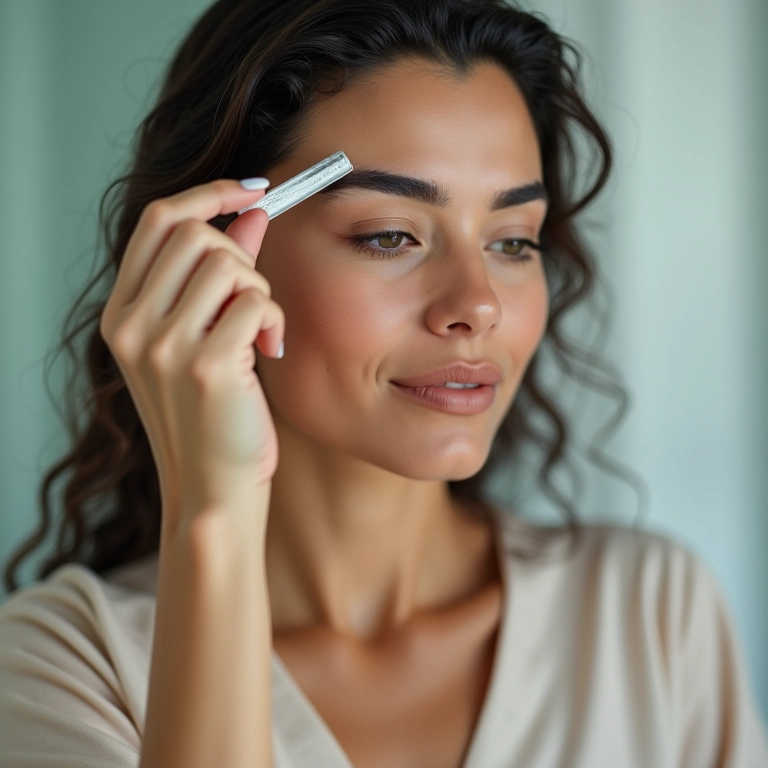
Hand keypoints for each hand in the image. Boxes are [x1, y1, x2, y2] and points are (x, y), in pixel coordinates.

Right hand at [100, 179, 282, 534]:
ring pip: (229, 263)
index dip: (209, 195)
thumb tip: (251, 212)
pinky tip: (269, 351)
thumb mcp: (203, 339)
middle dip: (241, 256)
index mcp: (121, 315)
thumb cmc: (213, 414)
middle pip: (195, 233)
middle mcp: (131, 326)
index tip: (251, 193)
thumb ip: (221, 274)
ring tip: (259, 332)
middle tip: (253, 299)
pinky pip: (256, 301)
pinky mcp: (205, 366)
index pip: (159, 221)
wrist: (214, 487)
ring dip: (260, 291)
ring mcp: (163, 346)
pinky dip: (274, 319)